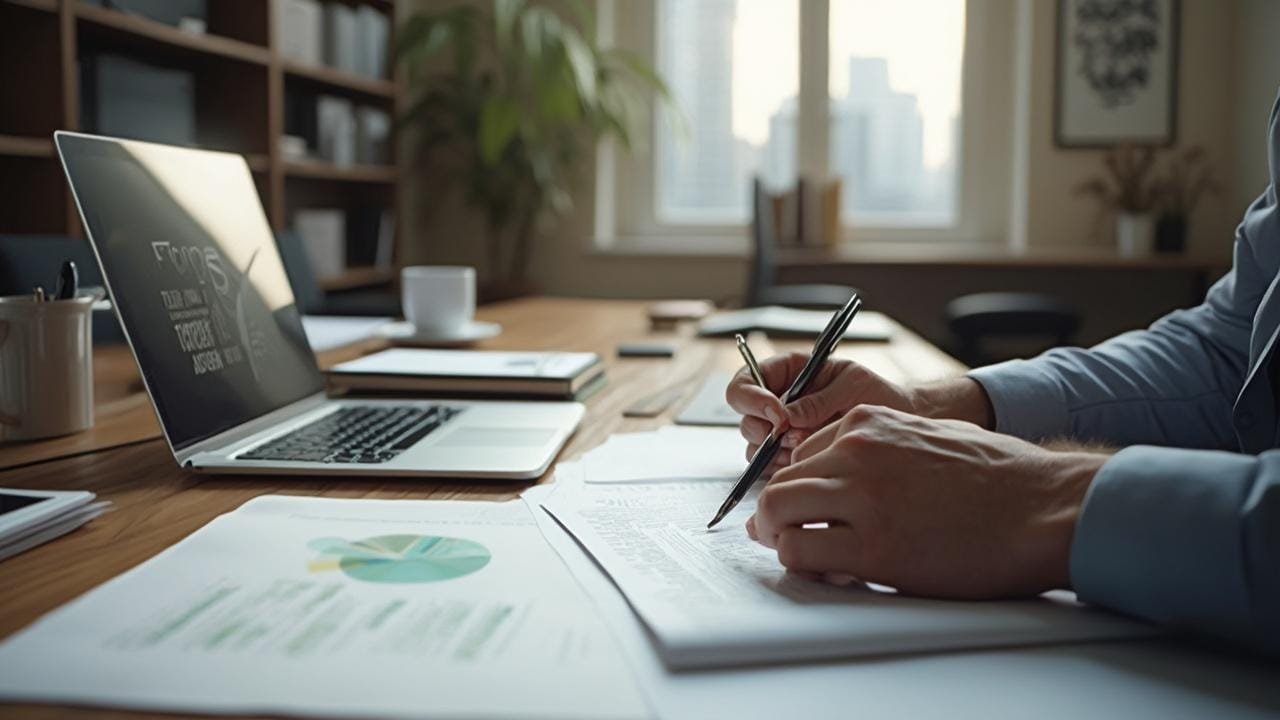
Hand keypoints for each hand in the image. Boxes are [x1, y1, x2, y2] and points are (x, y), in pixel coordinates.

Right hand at [725, 353, 915, 471]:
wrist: (898, 420)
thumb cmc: (876, 393)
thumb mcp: (852, 385)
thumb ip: (818, 399)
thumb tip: (786, 416)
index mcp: (788, 373)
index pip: (746, 380)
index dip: (752, 397)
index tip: (776, 412)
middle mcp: (778, 402)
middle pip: (745, 418)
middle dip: (765, 430)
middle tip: (795, 435)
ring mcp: (782, 432)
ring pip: (755, 447)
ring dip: (777, 451)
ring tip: (810, 446)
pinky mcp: (791, 457)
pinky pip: (772, 468)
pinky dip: (786, 468)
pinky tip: (810, 461)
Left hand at [746, 405, 1107, 598]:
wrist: (1044, 508)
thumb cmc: (1000, 478)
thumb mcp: (929, 435)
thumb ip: (881, 447)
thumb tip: (846, 470)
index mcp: (868, 423)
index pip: (800, 456)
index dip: (799, 488)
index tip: (803, 510)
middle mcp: (856, 453)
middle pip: (779, 484)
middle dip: (777, 514)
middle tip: (784, 536)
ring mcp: (861, 499)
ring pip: (777, 514)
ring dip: (782, 538)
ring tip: (803, 555)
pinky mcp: (872, 548)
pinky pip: (800, 553)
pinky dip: (802, 564)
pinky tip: (828, 571)